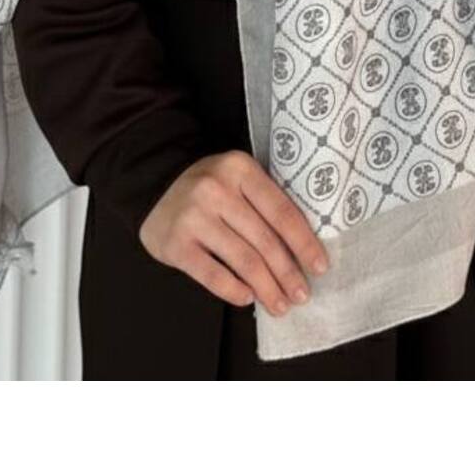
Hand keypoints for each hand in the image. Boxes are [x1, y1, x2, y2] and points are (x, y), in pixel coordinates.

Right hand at [138, 148, 331, 317]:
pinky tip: (247, 298)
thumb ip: (264, 202)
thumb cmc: (209, 188)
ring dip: (266, 288)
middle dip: (287, 273)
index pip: (281, 210)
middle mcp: (217, 189)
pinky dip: (233, 290)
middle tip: (302, 295)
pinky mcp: (175, 243)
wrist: (154, 186)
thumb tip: (302, 248)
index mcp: (240, 168)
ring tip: (280, 305)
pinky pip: (212, 274)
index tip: (320, 267)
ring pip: (243, 260)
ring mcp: (194, 217)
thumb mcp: (237, 178)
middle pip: (264, 240)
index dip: (304, 242)